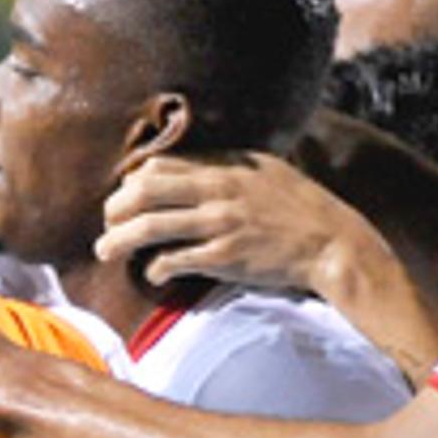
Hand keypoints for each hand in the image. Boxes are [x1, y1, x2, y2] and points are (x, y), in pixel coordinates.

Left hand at [95, 149, 388, 299]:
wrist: (333, 244)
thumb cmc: (300, 207)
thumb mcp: (264, 171)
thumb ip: (225, 166)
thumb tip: (188, 167)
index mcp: (224, 166)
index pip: (159, 165)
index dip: (132, 181)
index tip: (125, 196)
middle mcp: (217, 190)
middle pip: (143, 191)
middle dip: (114, 209)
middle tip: (106, 224)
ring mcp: (219, 224)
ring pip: (149, 227)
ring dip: (118, 240)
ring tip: (104, 251)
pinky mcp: (225, 258)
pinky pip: (174, 260)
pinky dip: (155, 267)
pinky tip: (153, 273)